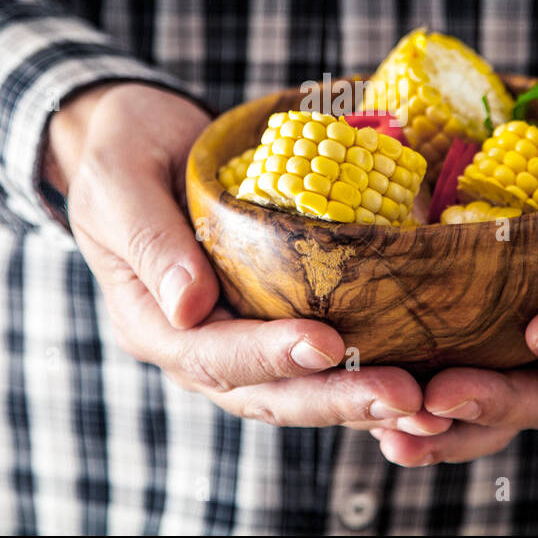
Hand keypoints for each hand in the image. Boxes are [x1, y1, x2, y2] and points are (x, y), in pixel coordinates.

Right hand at [45, 82, 446, 431]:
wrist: (143, 138)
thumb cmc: (124, 149)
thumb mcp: (118, 178)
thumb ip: (147, 237)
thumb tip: (188, 307)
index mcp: (150, 319)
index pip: (211, 355)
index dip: (269, 355)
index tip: (327, 343)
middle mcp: (194, 344)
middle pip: (265, 392)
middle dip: (334, 398)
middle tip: (403, 395)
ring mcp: (234, 337)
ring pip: (297, 390)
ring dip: (356, 398)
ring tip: (419, 397)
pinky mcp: (269, 319)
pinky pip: (315, 363)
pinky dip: (360, 376)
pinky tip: (415, 380)